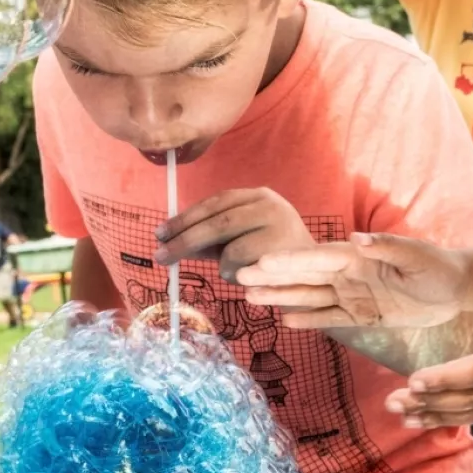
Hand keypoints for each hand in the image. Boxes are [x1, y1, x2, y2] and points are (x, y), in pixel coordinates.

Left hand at [156, 188, 314, 283]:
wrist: (312, 276)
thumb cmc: (268, 258)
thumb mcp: (236, 242)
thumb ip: (206, 239)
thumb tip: (166, 242)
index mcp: (257, 196)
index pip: (214, 203)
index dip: (184, 218)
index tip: (160, 233)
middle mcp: (268, 204)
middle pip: (215, 221)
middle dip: (183, 239)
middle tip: (160, 255)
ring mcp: (277, 223)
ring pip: (226, 244)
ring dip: (220, 264)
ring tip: (234, 271)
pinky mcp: (279, 247)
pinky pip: (238, 262)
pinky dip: (232, 274)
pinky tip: (250, 276)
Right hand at [235, 233, 472, 325]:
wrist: (455, 290)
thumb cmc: (439, 268)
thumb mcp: (417, 257)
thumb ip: (388, 248)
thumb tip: (357, 238)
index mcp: (357, 256)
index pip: (317, 257)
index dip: (289, 260)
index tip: (261, 260)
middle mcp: (347, 274)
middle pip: (303, 275)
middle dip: (272, 276)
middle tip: (239, 276)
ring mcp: (350, 294)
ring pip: (309, 296)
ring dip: (281, 296)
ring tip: (249, 296)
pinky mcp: (359, 314)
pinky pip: (328, 317)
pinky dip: (308, 319)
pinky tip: (284, 319)